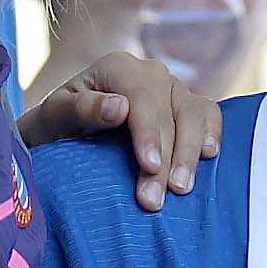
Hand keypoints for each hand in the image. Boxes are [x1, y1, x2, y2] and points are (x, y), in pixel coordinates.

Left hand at [28, 42, 224, 204]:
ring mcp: (173, 89)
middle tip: (154, 200)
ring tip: (181, 189)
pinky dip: (212, 134)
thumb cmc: (57, 125)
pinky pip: (209, 115)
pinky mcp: (187, 107)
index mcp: (118, 67)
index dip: (149, 133)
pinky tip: (208, 157)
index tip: (149, 166)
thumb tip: (119, 108)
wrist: (65, 131)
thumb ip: (81, 109)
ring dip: (191, 153)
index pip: (141, 98)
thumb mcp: (54, 117)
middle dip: (166, 158)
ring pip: (195, 114)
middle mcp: (151, 73)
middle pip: (169, 113)